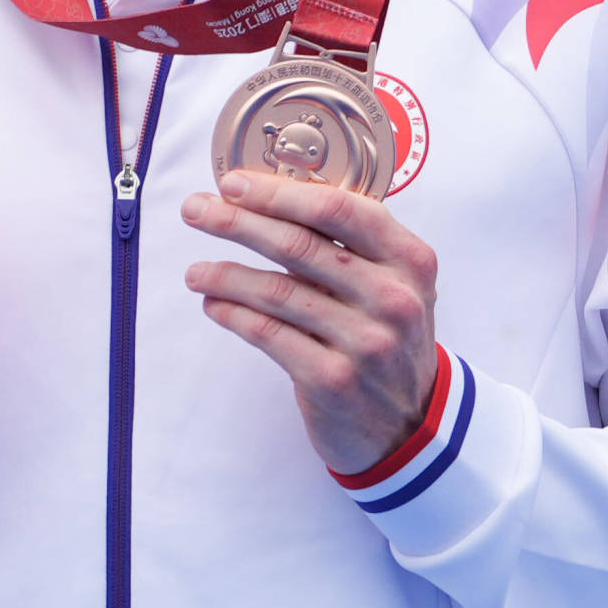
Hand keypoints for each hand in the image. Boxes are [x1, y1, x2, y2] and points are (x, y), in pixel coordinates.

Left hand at [177, 171, 441, 472]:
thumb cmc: (389, 339)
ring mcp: (365, 342)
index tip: (234, 182)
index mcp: (410, 260)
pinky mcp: (333, 380)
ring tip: (196, 271)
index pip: (339, 208)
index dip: (279, 192)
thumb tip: (268, 200)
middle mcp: (393, 298)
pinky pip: (269, 335)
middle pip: (299, 244)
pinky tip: (214, 305)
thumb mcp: (395, 285)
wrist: (411, 424)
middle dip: (236, 222)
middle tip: (196, 210)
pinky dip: (233, 314)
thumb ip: (350, 246)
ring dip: (224, 274)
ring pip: (277, 292)